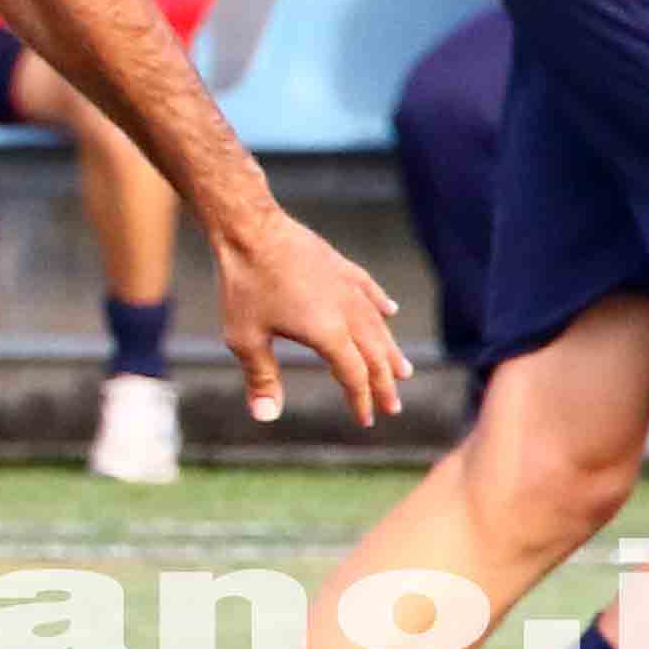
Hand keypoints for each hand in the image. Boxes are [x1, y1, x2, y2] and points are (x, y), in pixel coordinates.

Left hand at [211, 200, 410, 428]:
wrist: (250, 228)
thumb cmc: (244, 284)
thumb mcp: (245, 338)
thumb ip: (261, 378)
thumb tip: (266, 417)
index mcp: (329, 333)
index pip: (355, 376)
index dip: (361, 400)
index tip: (366, 420)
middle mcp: (348, 311)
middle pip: (375, 354)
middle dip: (385, 383)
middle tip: (394, 406)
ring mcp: (347, 286)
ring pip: (378, 324)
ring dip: (391, 350)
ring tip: (404, 369)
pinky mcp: (340, 266)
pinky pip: (369, 290)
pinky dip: (381, 304)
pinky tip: (390, 311)